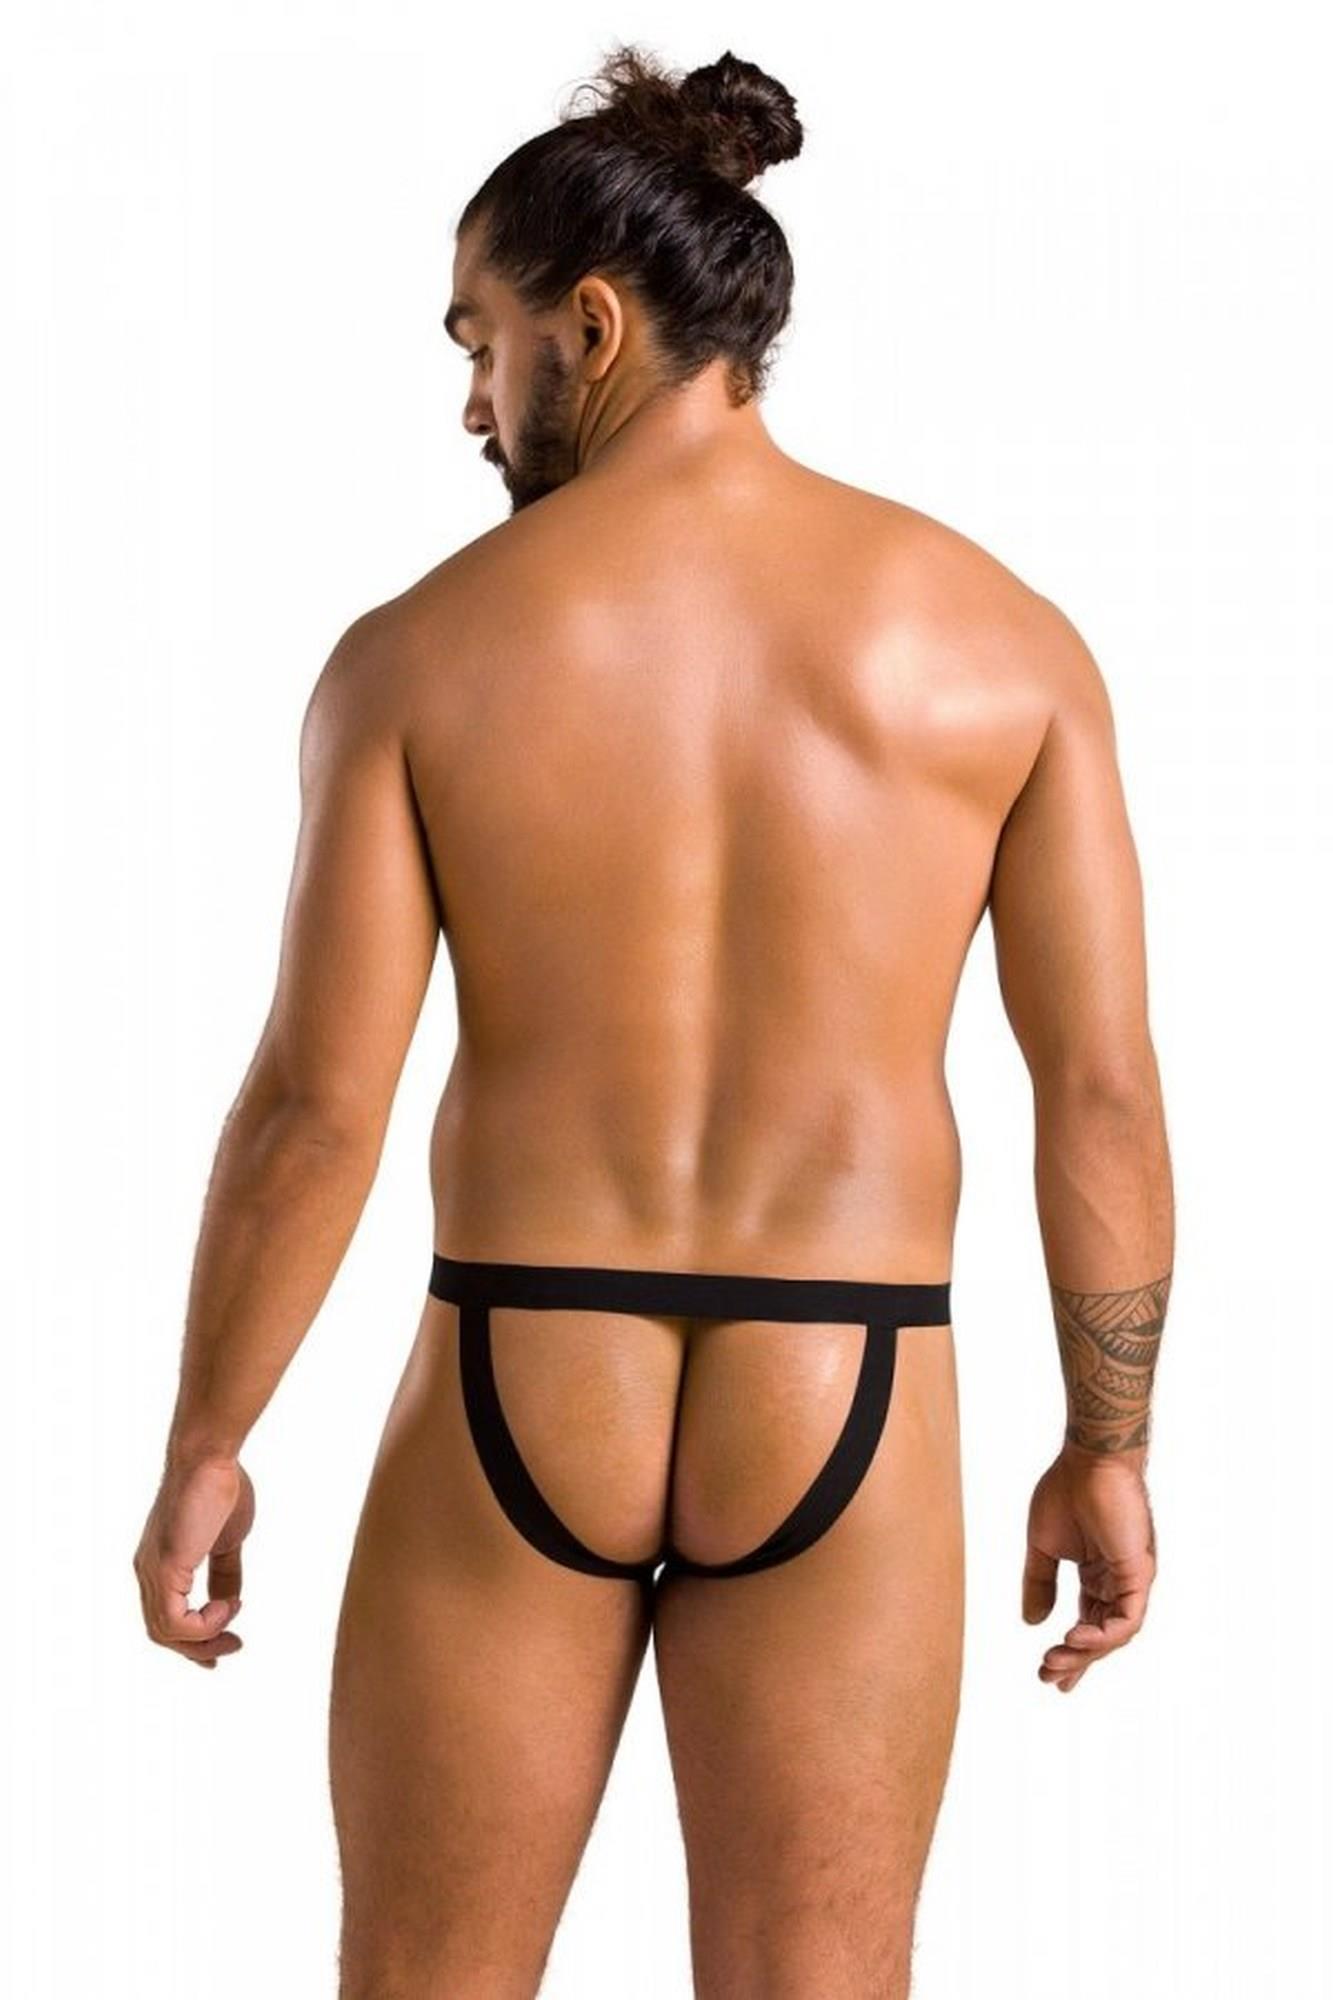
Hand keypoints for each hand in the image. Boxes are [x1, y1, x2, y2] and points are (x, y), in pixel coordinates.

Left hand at [132, 1454, 254, 1668]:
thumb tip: (230, 1601)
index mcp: (160, 1565)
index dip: (194, 1638)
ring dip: (204, 1640)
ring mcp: (152, 1571)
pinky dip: (203, 1626)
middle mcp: (147, 1572)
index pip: (166, 1616)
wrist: (208, 1456)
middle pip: (162, 1632)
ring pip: (165, 1632)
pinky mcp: (163, 1569)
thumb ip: (224, 1572)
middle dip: (199, 1648)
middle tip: (232, 1648)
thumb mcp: (227, 1540)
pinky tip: (228, 1606)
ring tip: (234, 1627)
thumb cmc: (219, 1486)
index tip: (227, 1642)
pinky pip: (174, 1622)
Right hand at [1021, 1441, 1155, 1691]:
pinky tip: (1075, 1638)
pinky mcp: (1139, 1572)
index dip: (1071, 1653)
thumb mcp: (1043, 1546)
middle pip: (1100, 1634)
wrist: (1088, 1460)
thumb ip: (1039, 1583)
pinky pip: (1127, 1617)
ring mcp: (1131, 1579)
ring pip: (1114, 1633)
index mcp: (1097, 1574)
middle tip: (1046, 1676)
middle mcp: (1117, 1581)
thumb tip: (1032, 1622)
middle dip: (1074, 1660)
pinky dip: (1104, 1634)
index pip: (1088, 1623)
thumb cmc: (1066, 1491)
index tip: (1050, 1677)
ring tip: (1054, 1660)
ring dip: (1085, 1652)